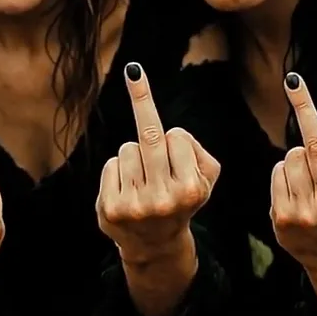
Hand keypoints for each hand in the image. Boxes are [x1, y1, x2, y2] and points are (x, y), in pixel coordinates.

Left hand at [97, 62, 219, 258]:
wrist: (155, 244)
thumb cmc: (182, 198)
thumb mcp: (206, 177)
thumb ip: (197, 150)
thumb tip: (170, 131)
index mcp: (191, 189)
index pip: (176, 136)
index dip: (176, 139)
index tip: (175, 140)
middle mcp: (164, 199)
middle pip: (148, 136)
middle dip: (142, 98)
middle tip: (135, 71)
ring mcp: (135, 205)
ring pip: (127, 150)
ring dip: (133, 157)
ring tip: (142, 181)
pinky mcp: (110, 209)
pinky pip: (111, 166)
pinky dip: (117, 171)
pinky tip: (126, 192)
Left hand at [270, 72, 316, 268]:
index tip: (305, 97)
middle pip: (314, 146)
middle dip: (309, 121)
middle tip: (294, 84)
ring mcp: (303, 213)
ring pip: (293, 156)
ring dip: (302, 156)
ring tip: (314, 176)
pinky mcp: (281, 217)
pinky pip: (278, 171)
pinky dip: (286, 170)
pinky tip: (298, 187)